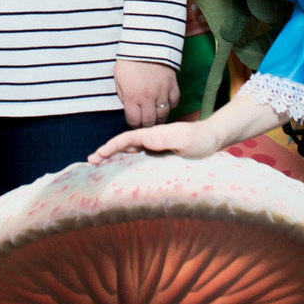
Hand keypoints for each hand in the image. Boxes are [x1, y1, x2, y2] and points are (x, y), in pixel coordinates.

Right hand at [90, 119, 220, 163]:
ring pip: (130, 150)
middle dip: (107, 151)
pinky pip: (140, 157)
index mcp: (154, 134)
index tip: (98, 155)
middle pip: (125, 144)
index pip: (127, 138)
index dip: (112, 146)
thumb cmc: (200, 140)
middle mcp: (152, 139)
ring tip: (101, 166)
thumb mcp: (184, 139)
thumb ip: (165, 139)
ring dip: (115, 156)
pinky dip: (127, 161)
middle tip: (91, 162)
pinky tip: (123, 169)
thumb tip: (144, 139)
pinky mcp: (160, 154)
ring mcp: (155, 146)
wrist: (213, 138)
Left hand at [114, 58, 179, 127]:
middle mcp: (148, 98)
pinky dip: (170, 106)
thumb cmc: (129, 61)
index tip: (133, 122)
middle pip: (150, 122)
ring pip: (164, 115)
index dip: (133, 124)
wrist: (145, 43)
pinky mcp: (173, 86)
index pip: (134, 121)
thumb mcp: (118, 79)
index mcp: (132, 96)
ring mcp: (162, 92)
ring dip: (158, 118)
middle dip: (146, 124)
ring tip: (154, 116)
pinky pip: (174, 103)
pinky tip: (164, 103)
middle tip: (144, 122)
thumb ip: (123, 97)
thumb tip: (130, 109)